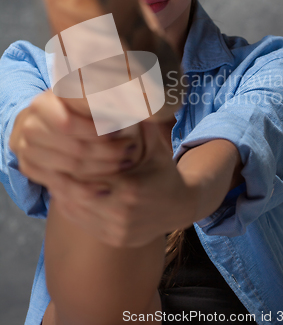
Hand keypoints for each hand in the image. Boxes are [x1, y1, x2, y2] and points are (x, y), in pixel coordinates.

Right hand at [9, 90, 143, 187]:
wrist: (40, 122)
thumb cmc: (72, 106)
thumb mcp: (84, 95)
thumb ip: (105, 96)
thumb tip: (139, 101)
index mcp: (43, 103)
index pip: (69, 123)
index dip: (96, 130)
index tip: (121, 131)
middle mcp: (31, 126)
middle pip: (75, 147)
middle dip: (108, 151)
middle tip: (131, 150)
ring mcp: (28, 150)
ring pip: (72, 167)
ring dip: (103, 168)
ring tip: (126, 162)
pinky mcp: (31, 169)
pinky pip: (62, 186)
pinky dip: (86, 190)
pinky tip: (106, 188)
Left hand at [47, 121, 198, 247]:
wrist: (180, 206)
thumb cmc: (163, 170)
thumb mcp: (155, 145)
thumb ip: (137, 124)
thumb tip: (122, 96)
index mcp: (130, 188)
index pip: (88, 175)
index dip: (70, 164)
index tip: (59, 151)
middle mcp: (122, 213)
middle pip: (77, 194)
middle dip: (61, 178)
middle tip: (49, 162)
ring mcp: (118, 230)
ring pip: (76, 211)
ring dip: (62, 193)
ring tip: (54, 174)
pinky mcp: (115, 240)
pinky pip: (83, 224)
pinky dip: (70, 208)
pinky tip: (65, 193)